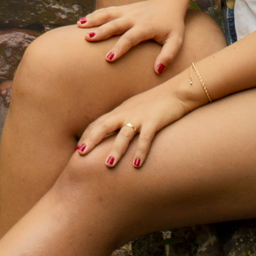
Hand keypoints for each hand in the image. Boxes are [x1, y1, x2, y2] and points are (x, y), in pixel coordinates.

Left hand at [75, 78, 198, 168]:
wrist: (178, 91)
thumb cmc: (157, 101)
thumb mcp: (135, 108)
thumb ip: (124, 118)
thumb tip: (114, 134)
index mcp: (121, 110)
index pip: (98, 123)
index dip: (87, 136)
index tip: (77, 150)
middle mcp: (127, 113)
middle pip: (104, 126)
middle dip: (91, 140)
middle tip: (79, 155)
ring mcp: (140, 117)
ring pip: (124, 134)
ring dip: (116, 150)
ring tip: (108, 165)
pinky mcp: (154, 121)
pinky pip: (146, 138)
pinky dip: (140, 151)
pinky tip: (136, 165)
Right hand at [78, 0, 185, 72]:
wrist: (169, 1)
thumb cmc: (172, 25)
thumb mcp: (175, 41)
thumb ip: (168, 55)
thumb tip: (157, 70)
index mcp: (146, 27)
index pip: (131, 38)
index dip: (120, 48)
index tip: (108, 58)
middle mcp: (135, 17)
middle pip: (115, 24)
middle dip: (101, 31)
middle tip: (88, 39)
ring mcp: (128, 11)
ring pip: (108, 14)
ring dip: (94, 19)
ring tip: (79, 26)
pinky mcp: (123, 8)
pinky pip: (107, 10)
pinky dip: (94, 14)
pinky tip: (82, 21)